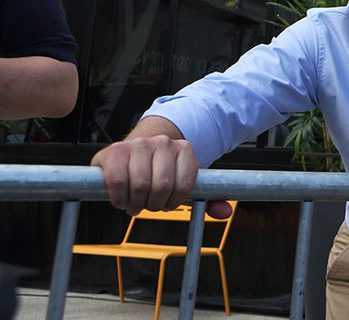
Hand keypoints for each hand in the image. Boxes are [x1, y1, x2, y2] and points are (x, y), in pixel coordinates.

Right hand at [91, 135, 229, 218]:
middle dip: (154, 205)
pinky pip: (117, 182)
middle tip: (149, 206)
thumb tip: (225, 213)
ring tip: (135, 204)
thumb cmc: (161, 171)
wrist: (135, 150)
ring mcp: (139, 144)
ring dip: (136, 204)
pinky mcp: (116, 150)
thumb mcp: (185, 182)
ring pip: (140, 185)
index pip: (185, 185)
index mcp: (184, 149)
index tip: (168, 204)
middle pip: (162, 187)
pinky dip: (119, 198)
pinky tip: (122, 199)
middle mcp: (163, 143)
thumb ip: (209, 199)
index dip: (174, 202)